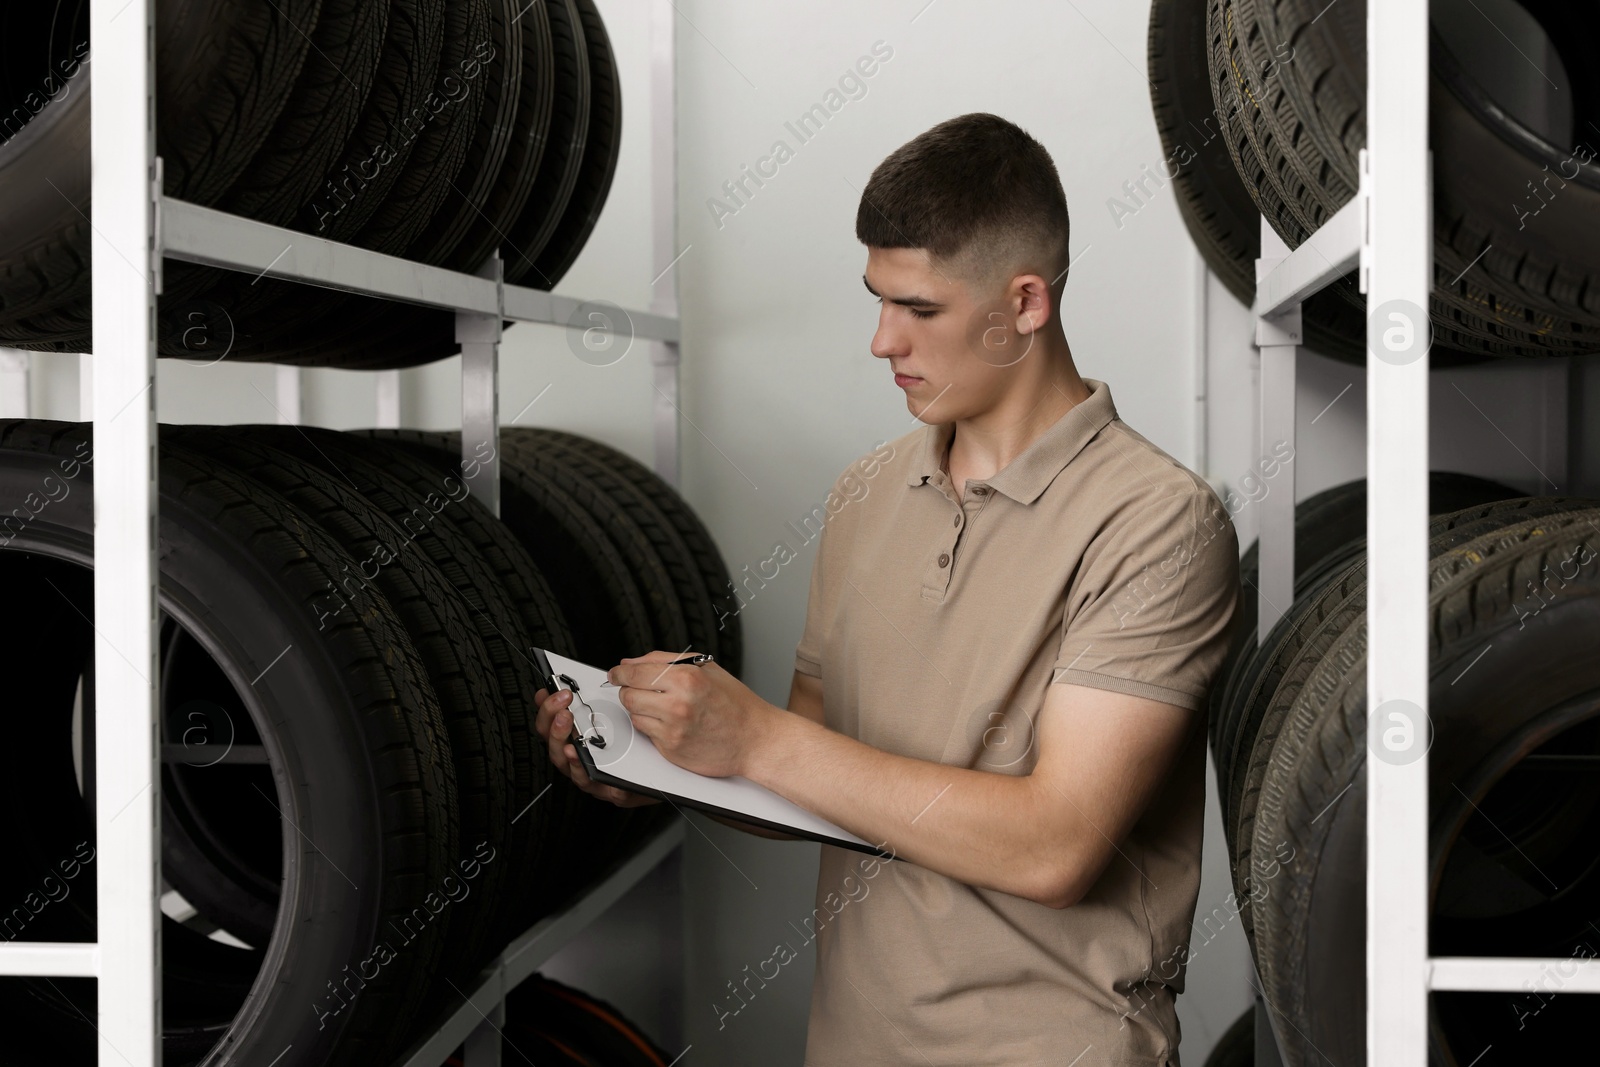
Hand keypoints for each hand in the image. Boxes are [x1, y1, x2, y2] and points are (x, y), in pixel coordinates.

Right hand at [533, 685, 661, 808]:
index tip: (545, 692)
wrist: (664, 775)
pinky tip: (579, 755)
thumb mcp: (625, 718)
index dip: (545, 708)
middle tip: (563, 707)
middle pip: (552, 741)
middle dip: (552, 721)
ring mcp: (592, 775)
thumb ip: (614, 698)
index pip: (553, 723)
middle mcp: (581, 757)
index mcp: (581, 738)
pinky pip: (589, 781)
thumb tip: (615, 671)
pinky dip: (580, 768)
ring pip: (564, 762)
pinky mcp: (608, 790)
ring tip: (566, 724)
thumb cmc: (642, 746)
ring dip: (561, 741)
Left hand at [606, 650, 773, 778]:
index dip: (619, 673)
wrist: (755, 740)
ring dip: (640, 709)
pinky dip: (652, 727)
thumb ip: (664, 660)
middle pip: (628, 694)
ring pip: (634, 715)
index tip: (615, 674)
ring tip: (662, 707)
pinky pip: (646, 734)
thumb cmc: (735, 703)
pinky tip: (671, 723)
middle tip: (639, 690)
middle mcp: (678, 703)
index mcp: (687, 677)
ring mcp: (673, 729)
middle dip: (629, 691)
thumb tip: (629, 663)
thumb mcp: (706, 668)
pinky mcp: (671, 750)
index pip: (634, 672)